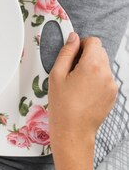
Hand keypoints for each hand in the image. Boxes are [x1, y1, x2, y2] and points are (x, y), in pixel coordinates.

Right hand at [48, 32, 116, 162]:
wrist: (73, 131)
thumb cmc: (62, 106)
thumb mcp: (56, 75)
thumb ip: (66, 52)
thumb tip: (73, 38)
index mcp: (92, 65)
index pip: (93, 41)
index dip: (81, 45)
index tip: (73, 54)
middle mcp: (106, 73)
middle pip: (100, 52)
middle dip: (87, 56)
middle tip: (72, 71)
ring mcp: (112, 84)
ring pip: (103, 65)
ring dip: (92, 68)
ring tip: (77, 85)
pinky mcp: (113, 94)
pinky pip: (105, 78)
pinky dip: (96, 80)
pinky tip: (84, 92)